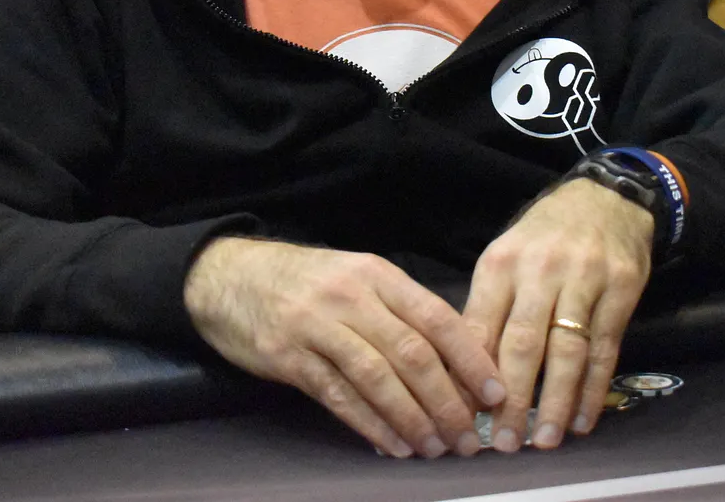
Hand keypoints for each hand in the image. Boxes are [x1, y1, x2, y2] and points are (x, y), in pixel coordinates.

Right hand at [183, 237, 504, 458]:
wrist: (229, 277)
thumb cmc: (306, 283)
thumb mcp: (357, 279)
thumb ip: (401, 312)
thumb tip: (458, 361)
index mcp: (377, 275)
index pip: (436, 317)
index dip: (470, 359)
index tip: (496, 394)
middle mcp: (350, 297)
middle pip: (411, 353)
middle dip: (446, 400)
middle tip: (467, 436)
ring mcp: (316, 326)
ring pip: (377, 377)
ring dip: (412, 418)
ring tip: (435, 448)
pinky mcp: (288, 357)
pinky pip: (338, 396)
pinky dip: (370, 423)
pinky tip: (393, 444)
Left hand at [462, 178, 652, 452]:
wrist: (607, 197)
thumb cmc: (544, 237)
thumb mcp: (506, 258)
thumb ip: (487, 309)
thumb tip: (462, 372)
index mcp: (501, 264)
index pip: (480, 327)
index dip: (471, 375)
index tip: (463, 414)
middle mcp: (541, 270)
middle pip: (522, 344)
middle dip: (511, 399)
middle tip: (503, 442)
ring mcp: (584, 279)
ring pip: (566, 351)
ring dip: (554, 401)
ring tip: (543, 439)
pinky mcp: (621, 289)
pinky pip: (605, 348)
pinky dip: (593, 388)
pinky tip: (581, 418)